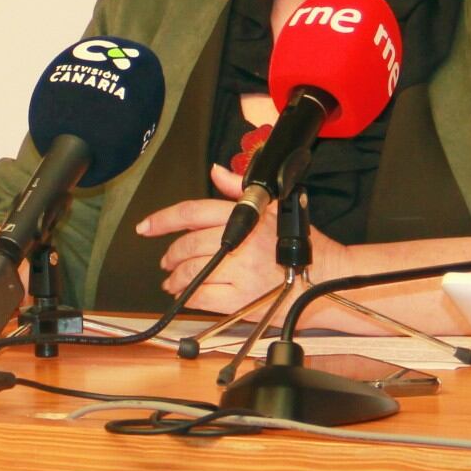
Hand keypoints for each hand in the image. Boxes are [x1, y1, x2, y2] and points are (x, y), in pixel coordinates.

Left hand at [142, 163, 346, 315]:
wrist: (325, 277)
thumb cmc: (300, 242)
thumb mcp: (275, 206)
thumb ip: (238, 189)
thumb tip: (215, 171)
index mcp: (244, 216)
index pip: (192, 212)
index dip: (163, 219)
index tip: (145, 226)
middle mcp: (240, 243)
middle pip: (188, 246)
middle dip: (170, 253)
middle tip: (165, 258)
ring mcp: (239, 273)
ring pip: (192, 273)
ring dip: (175, 276)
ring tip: (172, 278)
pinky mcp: (242, 299)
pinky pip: (204, 297)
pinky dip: (188, 296)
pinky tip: (184, 294)